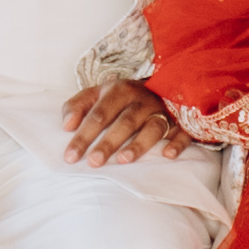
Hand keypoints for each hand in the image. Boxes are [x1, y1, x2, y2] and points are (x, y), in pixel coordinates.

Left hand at [61, 76, 186, 164]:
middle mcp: (142, 99)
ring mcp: (163, 111)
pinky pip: (182, 132)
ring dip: (139, 144)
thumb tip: (66, 126)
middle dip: (108, 142)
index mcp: (120, 90)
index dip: (83, 135)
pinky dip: (177, 143)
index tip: (70, 156)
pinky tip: (168, 155)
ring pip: (152, 127)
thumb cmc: (121, 98)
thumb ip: (77, 106)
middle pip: (124, 122)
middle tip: (94, 162)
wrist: (161, 87)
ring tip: (124, 160)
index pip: (98, 115)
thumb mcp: (97, 95)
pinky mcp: (181, 122)